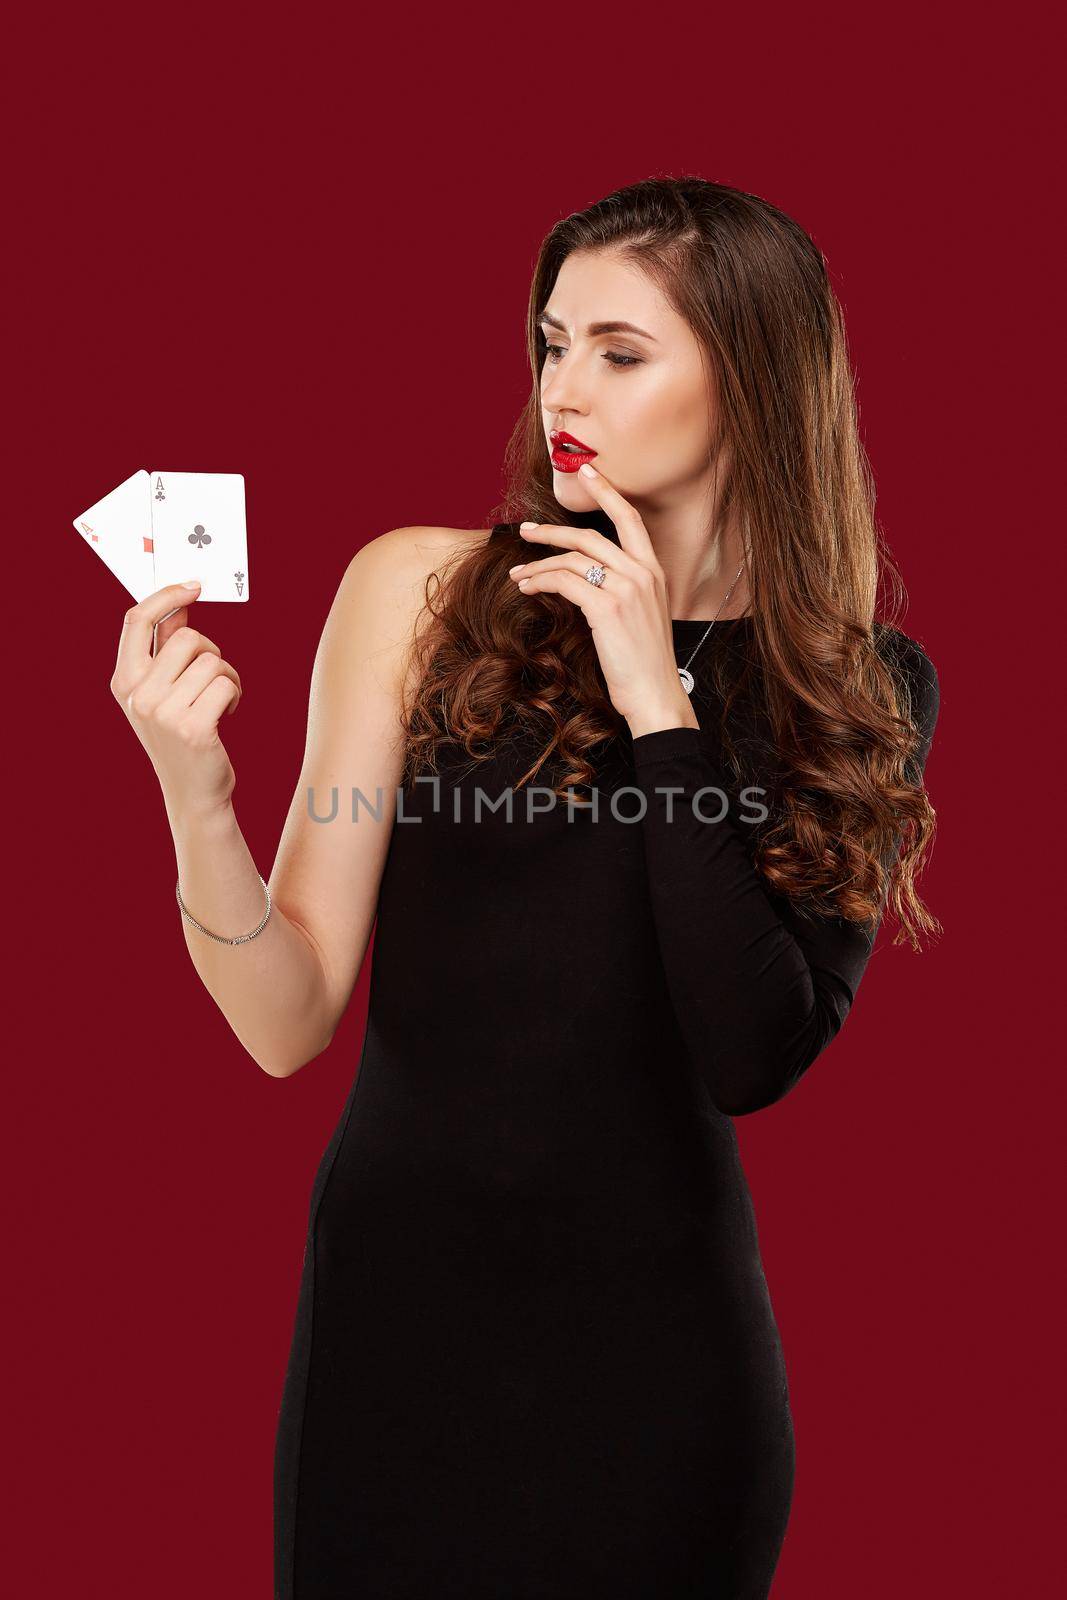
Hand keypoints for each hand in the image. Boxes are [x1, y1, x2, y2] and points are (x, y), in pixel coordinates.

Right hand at [110, 580, 243, 820]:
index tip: (194, 586)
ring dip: (227, 677)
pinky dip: (236, 694)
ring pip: (212, 661)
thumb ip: (168, 649)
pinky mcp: (193, 728)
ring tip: (220, 701)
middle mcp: (137, 695)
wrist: (193, 792)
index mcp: (123, 681)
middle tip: (214, 677)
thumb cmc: (182, 735)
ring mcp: (163, 713)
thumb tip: (180, 605)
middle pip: (188, 638)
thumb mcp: (164, 691)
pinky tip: (228, 714)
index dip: (166, 595)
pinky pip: (227, 684)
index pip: (137, 620)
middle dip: (211, 652)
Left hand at [509, 463, 697, 736]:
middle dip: (552, 530)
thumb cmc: (644, 662)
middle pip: (589, 535)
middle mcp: (643, 573)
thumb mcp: (642, 616)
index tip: (587, 470)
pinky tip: (527, 588)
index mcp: (654, 571)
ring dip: (538, 564)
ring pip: (571, 559)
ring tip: (518, 574)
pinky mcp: (607, 608)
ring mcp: (626, 589)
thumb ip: (622, 590)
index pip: (630, 519)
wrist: (655, 694)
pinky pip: (564, 582)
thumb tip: (586, 580)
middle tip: (526, 530)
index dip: (607, 491)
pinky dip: (540, 582)